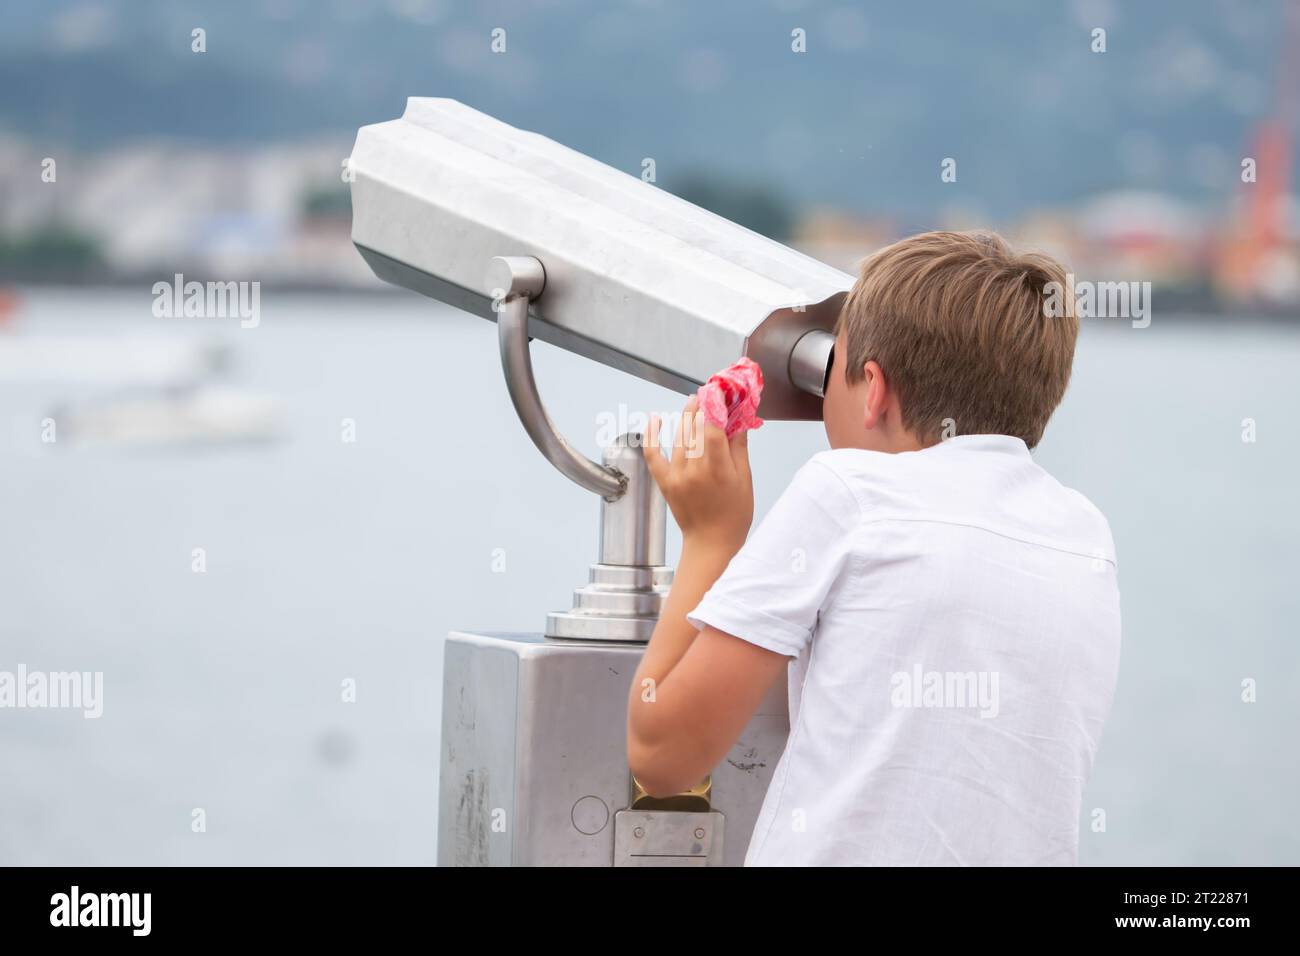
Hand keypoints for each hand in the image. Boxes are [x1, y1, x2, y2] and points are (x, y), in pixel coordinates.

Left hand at [644, 396, 753, 556]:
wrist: (711, 543)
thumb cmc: (734, 515)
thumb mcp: (744, 479)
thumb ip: (738, 447)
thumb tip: (737, 419)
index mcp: (717, 469)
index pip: (713, 427)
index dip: (715, 405)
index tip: (719, 391)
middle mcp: (694, 470)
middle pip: (695, 428)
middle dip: (702, 406)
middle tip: (708, 392)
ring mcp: (677, 476)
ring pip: (680, 437)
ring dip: (686, 417)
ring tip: (694, 403)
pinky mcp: (664, 482)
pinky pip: (653, 454)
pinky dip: (651, 435)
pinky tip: (655, 419)